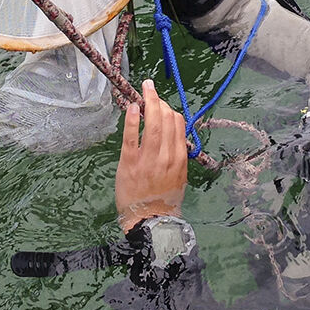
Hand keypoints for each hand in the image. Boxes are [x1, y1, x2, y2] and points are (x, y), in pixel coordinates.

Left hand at [115, 80, 188, 232]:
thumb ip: (177, 156)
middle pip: (166, 120)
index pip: (178, 125)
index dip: (170, 110)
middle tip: (151, 88)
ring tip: (145, 88)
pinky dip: (134, 120)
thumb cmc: (164, 199)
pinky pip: (132, 137)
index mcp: (179, 158)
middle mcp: (166, 156)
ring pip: (153, 125)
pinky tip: (134, 107)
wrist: (150, 221)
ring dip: (150, 103)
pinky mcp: (130, 163)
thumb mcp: (178, 177)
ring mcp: (148, 159)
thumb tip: (174, 135)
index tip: (162, 105)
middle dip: (159, 101)